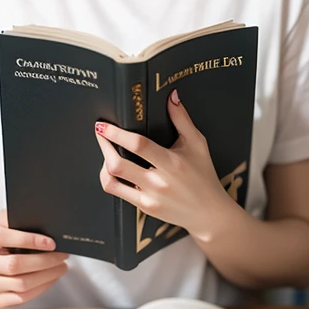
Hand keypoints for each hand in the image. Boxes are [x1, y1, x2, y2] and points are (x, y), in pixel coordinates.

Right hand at [0, 209, 69, 307]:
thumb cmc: (3, 229)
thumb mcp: (8, 217)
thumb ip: (22, 219)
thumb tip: (51, 228)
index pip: (2, 237)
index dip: (29, 240)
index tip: (51, 243)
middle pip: (12, 265)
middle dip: (44, 261)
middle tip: (62, 255)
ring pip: (19, 284)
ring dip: (46, 276)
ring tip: (60, 266)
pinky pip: (20, 298)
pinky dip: (41, 288)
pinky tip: (50, 278)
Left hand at [94, 88, 230, 242]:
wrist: (208, 212)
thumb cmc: (203, 174)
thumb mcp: (197, 143)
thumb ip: (182, 118)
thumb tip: (171, 96)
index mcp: (173, 163)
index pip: (139, 145)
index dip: (117, 133)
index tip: (104, 124)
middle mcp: (159, 182)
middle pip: (118, 164)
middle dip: (104, 145)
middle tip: (100, 132)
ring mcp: (150, 197)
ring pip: (112, 180)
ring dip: (103, 163)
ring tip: (105, 151)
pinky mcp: (145, 207)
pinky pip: (117, 192)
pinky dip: (110, 178)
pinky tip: (113, 169)